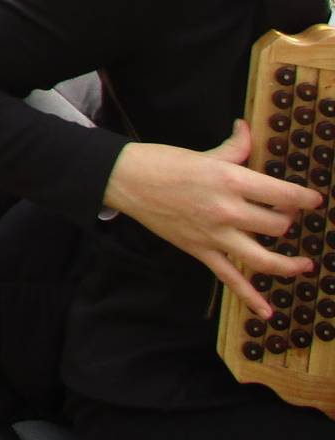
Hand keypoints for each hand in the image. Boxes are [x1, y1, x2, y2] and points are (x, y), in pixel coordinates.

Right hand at [103, 121, 322, 318]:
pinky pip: (231, 278)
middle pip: (277, 226)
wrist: (126, 180)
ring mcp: (215, 235)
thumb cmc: (163, 162)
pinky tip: (267, 311)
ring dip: (289, 265)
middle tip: (287, 216)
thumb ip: (234, 147)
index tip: (314, 200)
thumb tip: (246, 128)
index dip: (304, 199)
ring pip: (265, 259)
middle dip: (288, 221)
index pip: (282, 195)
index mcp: (230, 180)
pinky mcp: (200, 251)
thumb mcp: (204, 153)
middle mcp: (228, 211)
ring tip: (304, 265)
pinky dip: (250, 297)